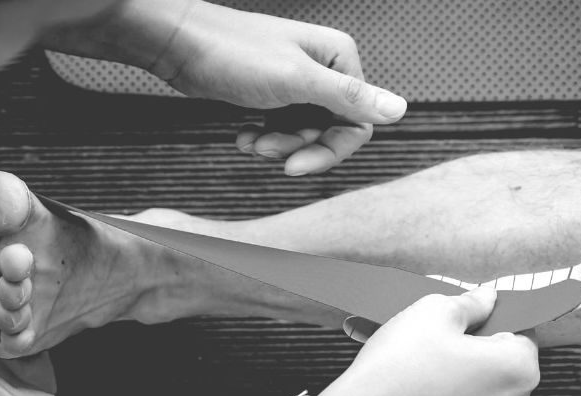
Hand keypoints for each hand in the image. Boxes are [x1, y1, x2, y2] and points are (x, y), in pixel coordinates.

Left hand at [162, 1, 405, 174]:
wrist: (181, 45)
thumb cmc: (233, 53)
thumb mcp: (295, 80)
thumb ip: (347, 97)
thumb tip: (400, 110)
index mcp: (339, 61)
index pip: (358, 122)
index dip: (329, 150)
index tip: (297, 166)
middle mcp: (323, 71)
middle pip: (330, 131)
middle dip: (297, 147)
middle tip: (266, 150)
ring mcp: (297, 84)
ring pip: (304, 134)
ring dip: (278, 145)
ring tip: (250, 141)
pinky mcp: (274, 95)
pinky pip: (282, 129)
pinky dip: (264, 139)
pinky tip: (242, 136)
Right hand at [318, 287, 539, 395]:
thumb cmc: (399, 368)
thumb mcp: (434, 311)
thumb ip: (471, 303)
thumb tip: (486, 299)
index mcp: (519, 369)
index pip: (522, 331)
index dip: (491, 319)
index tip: (466, 319)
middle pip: (506, 362)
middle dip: (479, 349)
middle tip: (441, 340)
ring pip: (487, 388)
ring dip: (466, 374)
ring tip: (427, 365)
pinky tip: (422, 388)